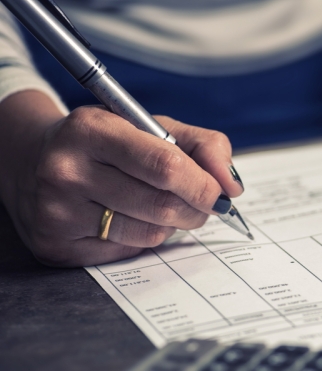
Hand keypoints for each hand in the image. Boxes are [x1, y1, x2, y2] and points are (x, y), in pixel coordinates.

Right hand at [0, 91, 243, 266]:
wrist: (32, 161)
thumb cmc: (107, 143)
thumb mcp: (152, 127)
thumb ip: (203, 145)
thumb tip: (231, 185)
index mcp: (91, 129)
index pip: (166, 166)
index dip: (203, 185)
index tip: (219, 193)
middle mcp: (67, 170)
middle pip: (162, 205)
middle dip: (195, 209)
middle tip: (200, 204)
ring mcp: (57, 211)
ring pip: (149, 234)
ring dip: (171, 225)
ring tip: (161, 206)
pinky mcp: (56, 246)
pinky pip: (126, 252)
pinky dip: (142, 239)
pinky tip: (128, 218)